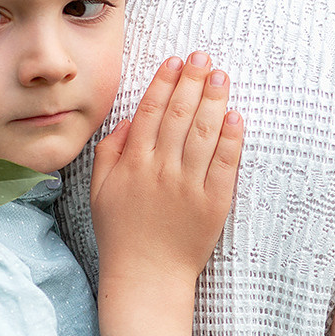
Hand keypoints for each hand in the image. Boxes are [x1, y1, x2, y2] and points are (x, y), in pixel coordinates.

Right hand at [91, 53, 243, 335]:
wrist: (147, 277)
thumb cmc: (121, 234)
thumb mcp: (99, 191)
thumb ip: (109, 152)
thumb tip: (128, 121)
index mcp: (132, 164)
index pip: (149, 112)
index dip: (164, 83)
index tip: (175, 61)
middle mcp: (160, 170)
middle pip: (179, 115)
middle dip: (192, 81)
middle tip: (204, 57)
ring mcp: (188, 186)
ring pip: (204, 133)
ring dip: (214, 100)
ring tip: (221, 76)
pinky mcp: (213, 203)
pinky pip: (225, 164)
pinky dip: (231, 138)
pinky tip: (235, 116)